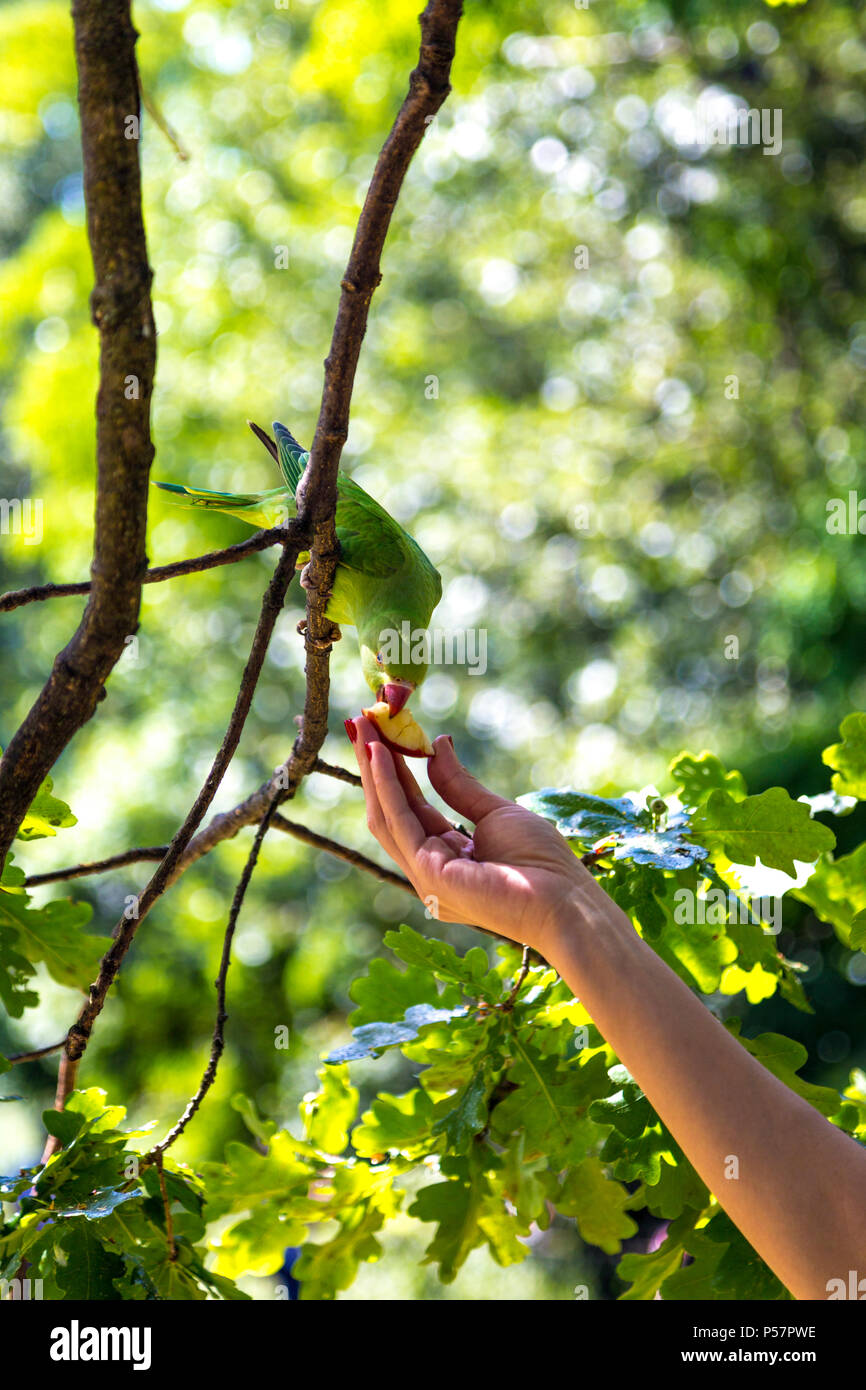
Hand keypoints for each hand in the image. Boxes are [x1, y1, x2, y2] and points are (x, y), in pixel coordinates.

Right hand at [346, 717, 590, 954]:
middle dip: (375, 767)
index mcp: (447, 859)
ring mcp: (425, 877)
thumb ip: (459, 785)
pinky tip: (381, 755)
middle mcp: (429, 870)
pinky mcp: (428, 874)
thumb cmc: (541, 863)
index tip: (384, 735)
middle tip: (362, 723)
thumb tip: (438, 743)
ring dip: (373, 771)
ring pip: (387, 816)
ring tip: (364, 728)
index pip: (411, 810)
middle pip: (391, 811)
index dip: (394, 773)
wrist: (565, 900)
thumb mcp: (495, 812)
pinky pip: (400, 823)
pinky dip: (387, 787)